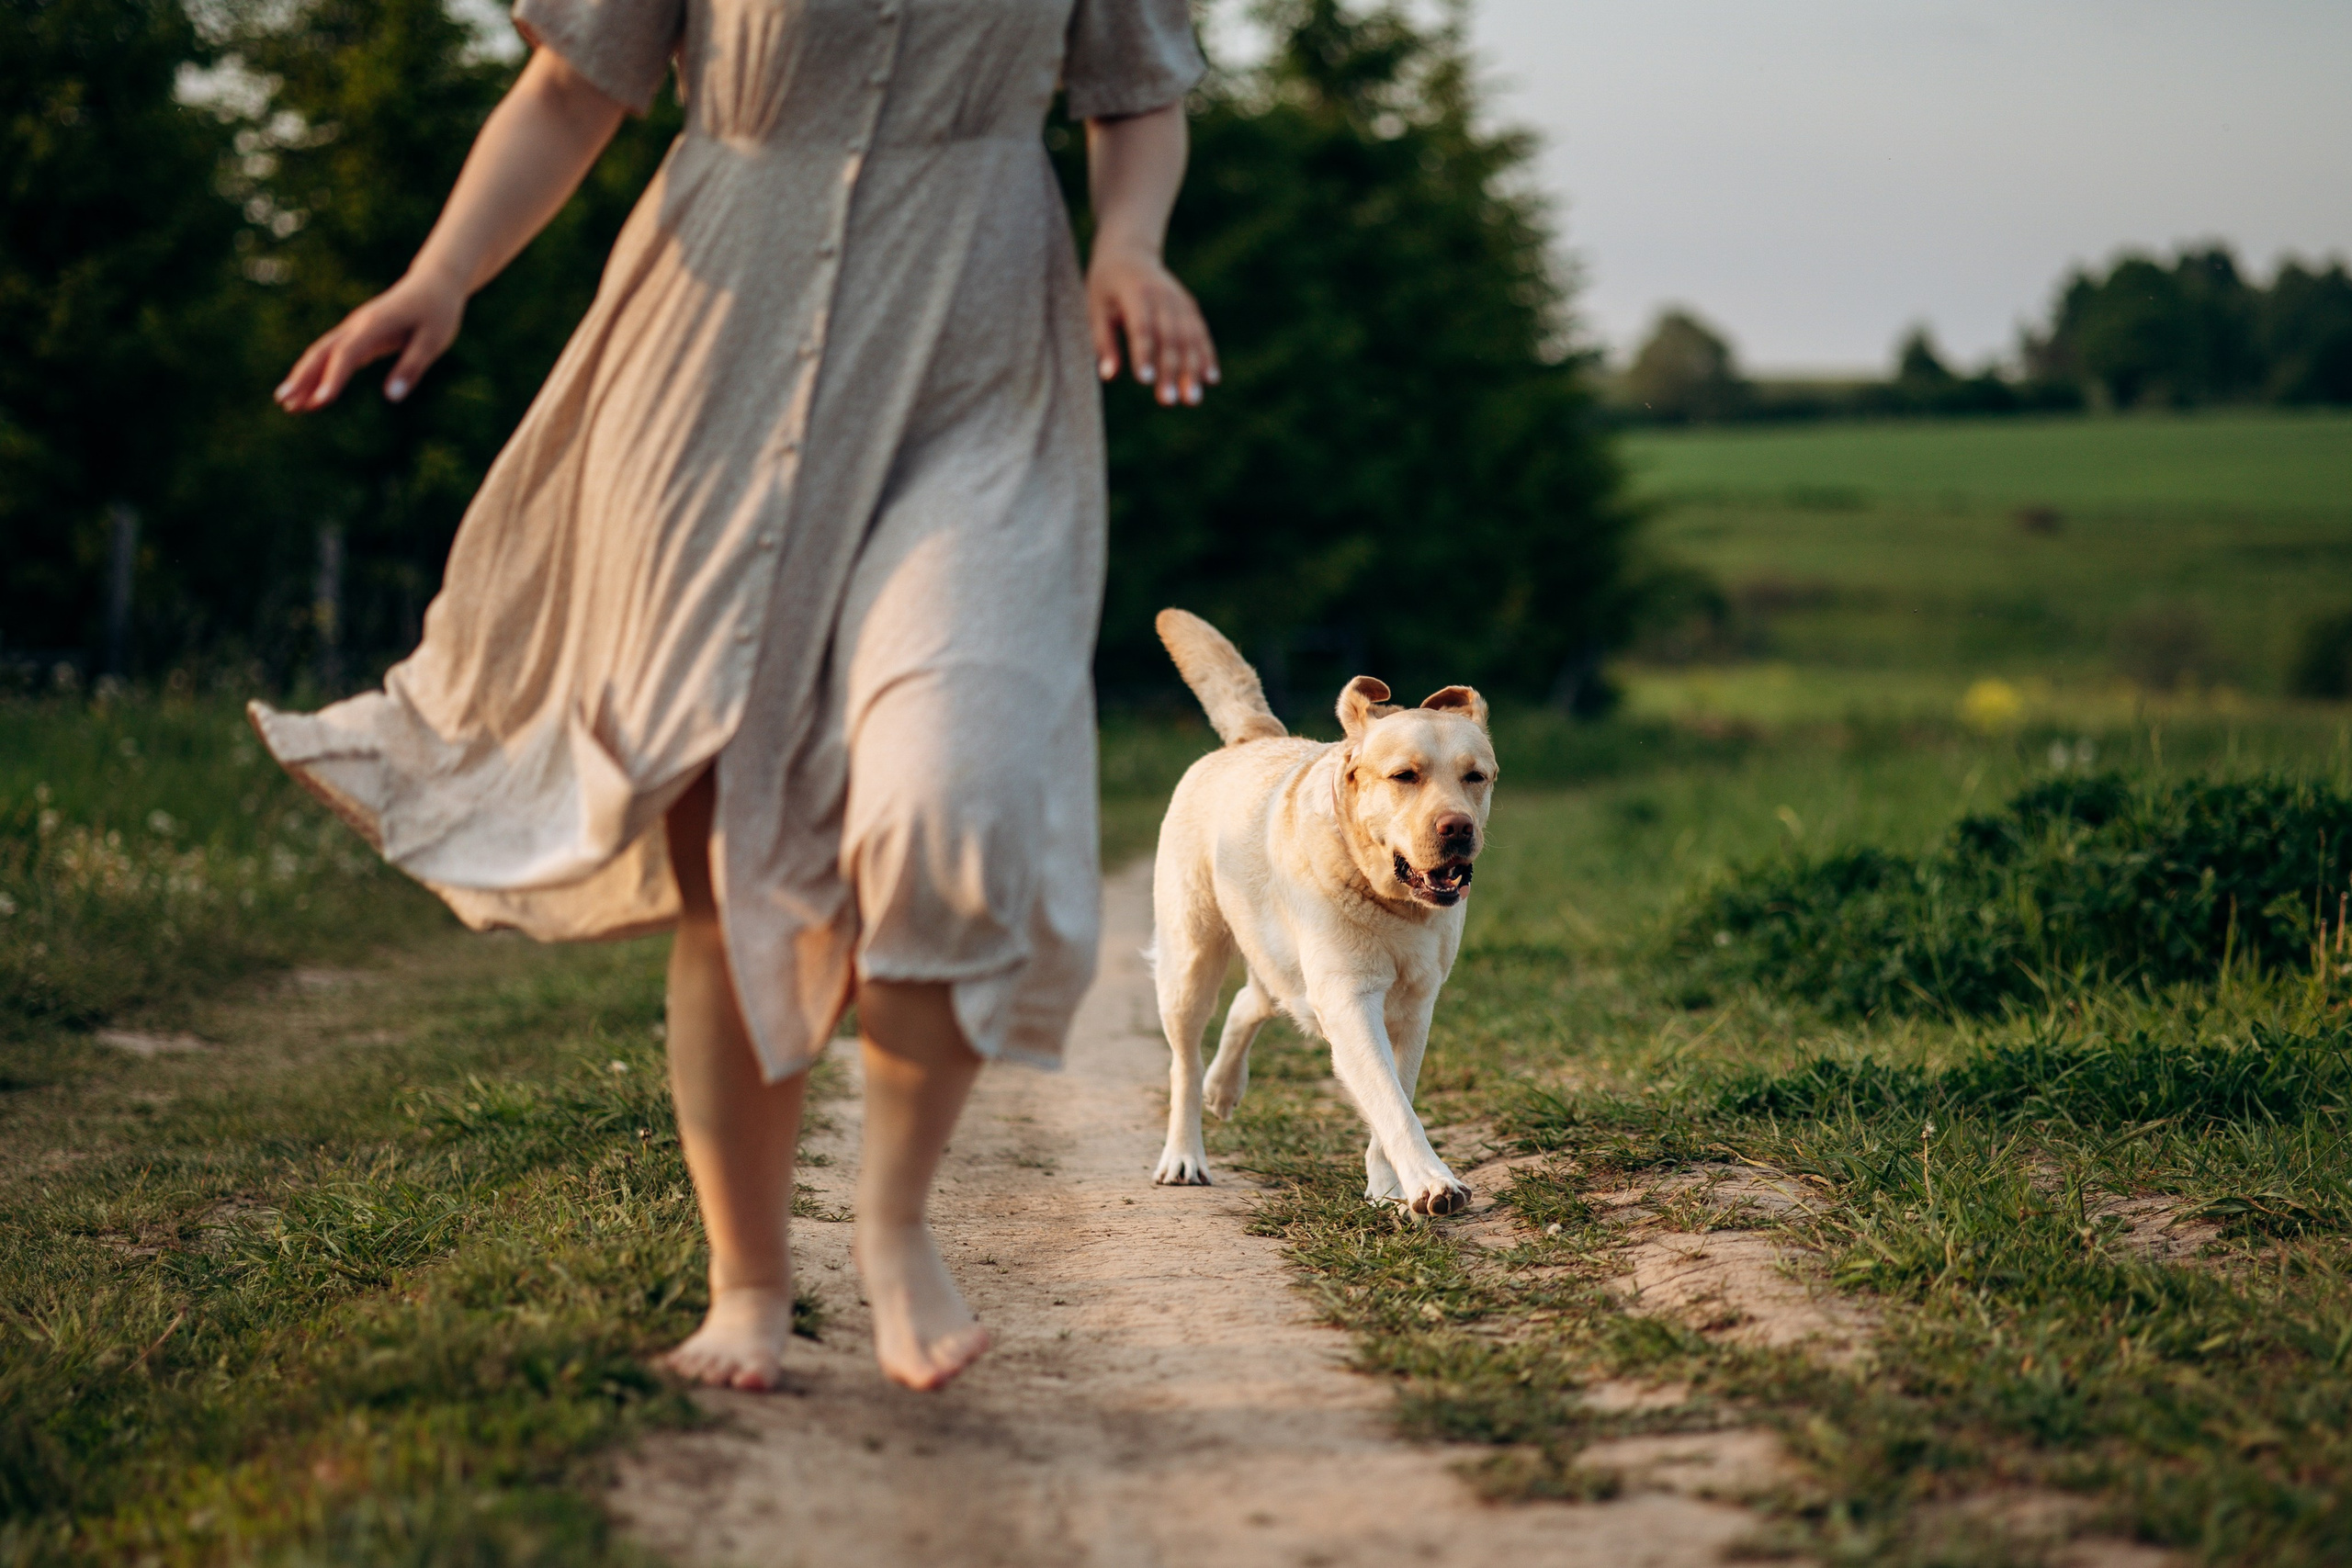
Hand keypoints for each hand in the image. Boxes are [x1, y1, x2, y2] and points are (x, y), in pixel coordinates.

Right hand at [274, 266, 465, 412]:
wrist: (434, 283)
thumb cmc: (438, 311)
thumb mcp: (433, 340)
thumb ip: (412, 367)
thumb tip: (392, 397)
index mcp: (376, 324)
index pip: (347, 354)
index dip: (333, 378)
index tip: (321, 401)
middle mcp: (358, 325)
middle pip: (323, 353)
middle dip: (302, 377)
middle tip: (284, 402)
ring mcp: (355, 329)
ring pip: (322, 354)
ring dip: (303, 377)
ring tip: (286, 403)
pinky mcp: (358, 335)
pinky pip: (333, 356)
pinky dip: (320, 374)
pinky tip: (312, 395)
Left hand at [1087, 242, 1217, 405]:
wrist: (1129, 252)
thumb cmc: (1105, 287)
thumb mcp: (1095, 309)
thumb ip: (1103, 341)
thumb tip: (1109, 376)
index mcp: (1135, 292)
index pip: (1142, 326)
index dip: (1144, 353)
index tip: (1145, 381)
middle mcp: (1162, 295)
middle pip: (1169, 336)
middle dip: (1170, 371)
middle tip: (1168, 401)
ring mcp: (1179, 299)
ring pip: (1189, 337)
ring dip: (1192, 369)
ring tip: (1192, 399)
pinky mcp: (1189, 306)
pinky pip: (1201, 333)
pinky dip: (1207, 356)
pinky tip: (1211, 379)